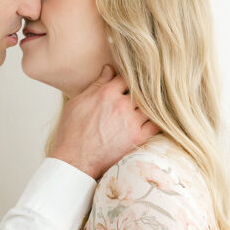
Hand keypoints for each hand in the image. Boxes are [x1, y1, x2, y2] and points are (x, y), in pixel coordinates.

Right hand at [49, 65, 159, 179]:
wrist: (74, 160)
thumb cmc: (72, 132)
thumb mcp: (78, 102)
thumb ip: (97, 84)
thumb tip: (109, 69)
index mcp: (106, 93)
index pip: (126, 77)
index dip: (128, 80)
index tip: (128, 84)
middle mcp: (121, 105)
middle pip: (141, 90)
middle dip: (141, 91)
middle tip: (140, 95)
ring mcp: (132, 121)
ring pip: (151, 106)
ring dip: (150, 106)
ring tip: (148, 107)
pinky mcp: (138, 138)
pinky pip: (156, 125)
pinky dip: (157, 121)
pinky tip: (154, 121)